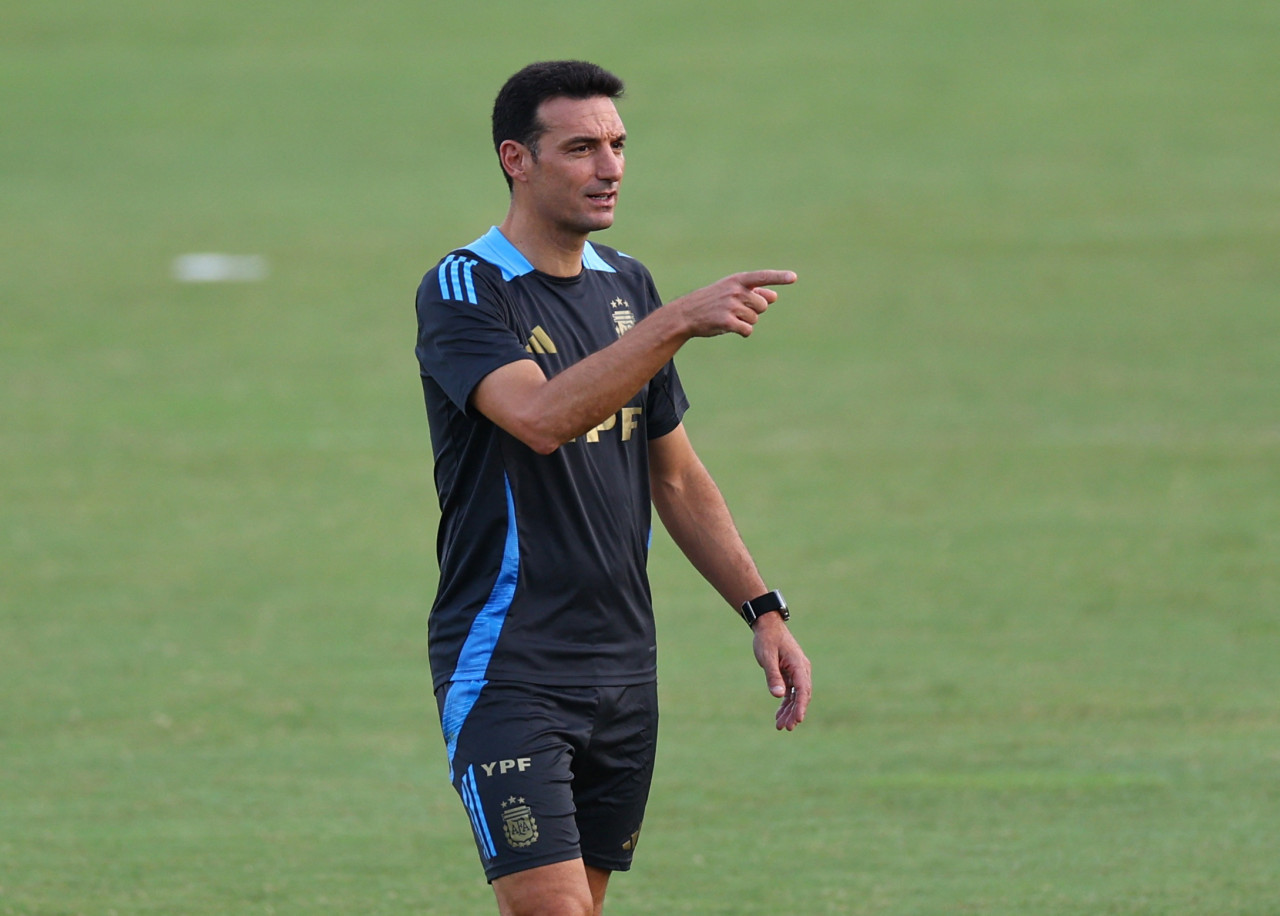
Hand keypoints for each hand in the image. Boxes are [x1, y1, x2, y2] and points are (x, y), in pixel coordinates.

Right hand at [670, 270, 796, 337]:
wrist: (686, 314)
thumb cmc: (712, 301)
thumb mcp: (731, 291)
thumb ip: (754, 292)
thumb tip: (774, 296)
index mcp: (737, 280)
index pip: (762, 277)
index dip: (779, 277)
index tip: (794, 278)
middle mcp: (735, 291)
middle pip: (763, 305)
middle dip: (755, 310)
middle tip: (737, 310)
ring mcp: (730, 306)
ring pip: (755, 319)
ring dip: (746, 322)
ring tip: (730, 318)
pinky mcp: (726, 322)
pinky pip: (747, 330)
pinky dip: (743, 332)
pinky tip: (732, 328)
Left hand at [751, 613, 811, 730]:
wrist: (767, 626)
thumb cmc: (767, 639)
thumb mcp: (767, 657)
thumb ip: (773, 676)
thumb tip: (778, 695)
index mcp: (799, 665)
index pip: (802, 689)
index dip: (800, 706)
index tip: (798, 719)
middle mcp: (802, 670)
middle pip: (801, 696)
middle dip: (795, 712)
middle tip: (786, 728)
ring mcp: (797, 672)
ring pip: (796, 696)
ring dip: (790, 711)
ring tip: (781, 726)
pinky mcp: (790, 674)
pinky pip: (790, 692)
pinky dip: (785, 703)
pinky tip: (779, 715)